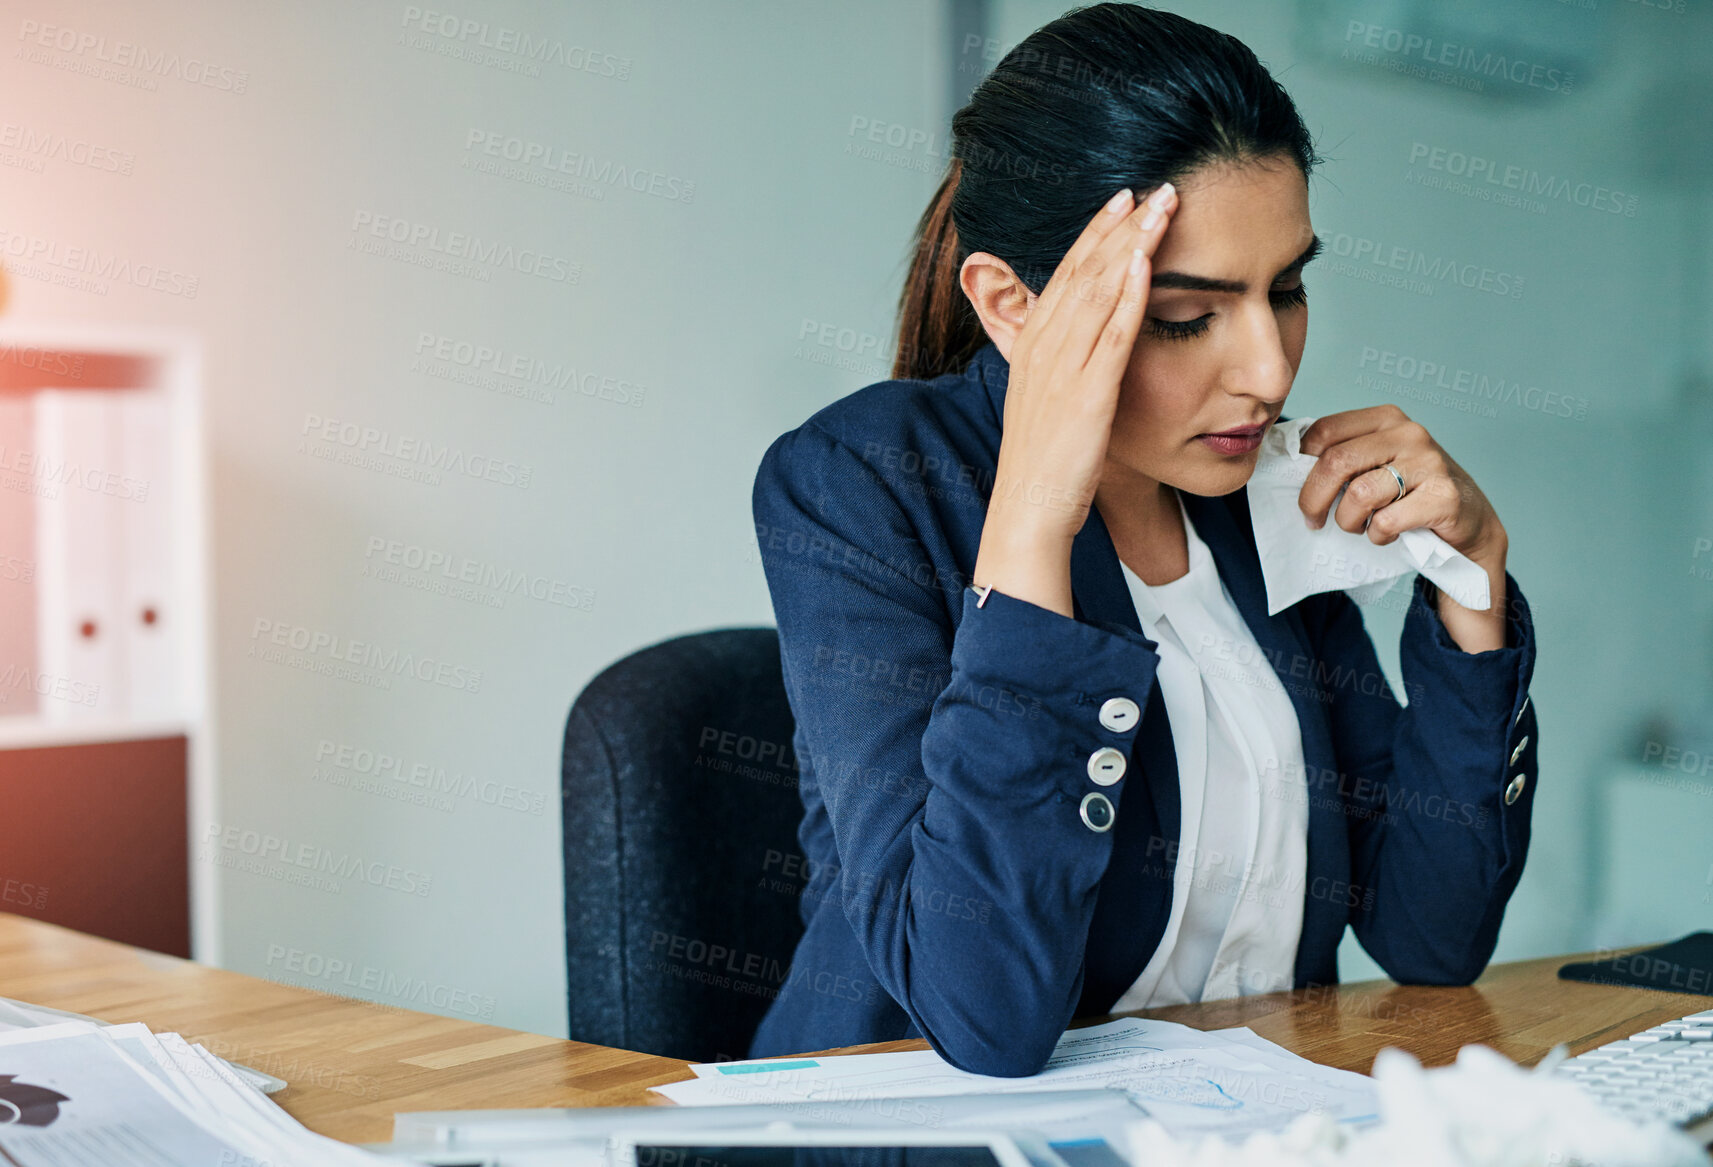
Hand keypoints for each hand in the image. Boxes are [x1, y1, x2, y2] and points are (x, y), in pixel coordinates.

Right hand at [973, 182, 1178, 616]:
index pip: (1066, 276)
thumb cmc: (1043, 467)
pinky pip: (1111, 334)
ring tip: (1161, 205)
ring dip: (1131, 244)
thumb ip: (1062, 368)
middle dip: (1118, 225)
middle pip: (1083, 271)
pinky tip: (1147, 263)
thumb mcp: (1046, 404)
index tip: (1121, 202)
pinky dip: (1130, 294)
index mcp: (1031, 348)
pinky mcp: (1086, 393)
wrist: (1026, 512)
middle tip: (1151, 186)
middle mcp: (1042, 348)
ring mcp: (1062, 368)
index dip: (1094, 235)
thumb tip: (1082, 349)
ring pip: (1099, 291)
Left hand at [1297, 404, 1509, 650]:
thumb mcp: (1377, 461)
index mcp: (1386, 418)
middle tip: (1312, 520)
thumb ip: (1343, 455)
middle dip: (1313, 498)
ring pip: (1359, 494)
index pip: (1325, 431)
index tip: (1301, 489)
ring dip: (1348, 521)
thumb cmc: (1411, 491)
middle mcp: (1409, 433)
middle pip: (1336, 462)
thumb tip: (1288, 462)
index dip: (1302, 464)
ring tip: (1358, 526)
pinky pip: (1387, 521)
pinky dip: (1377, 535)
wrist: (1470, 519)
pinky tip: (1385, 534)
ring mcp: (1429, 463)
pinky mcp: (1443, 497)